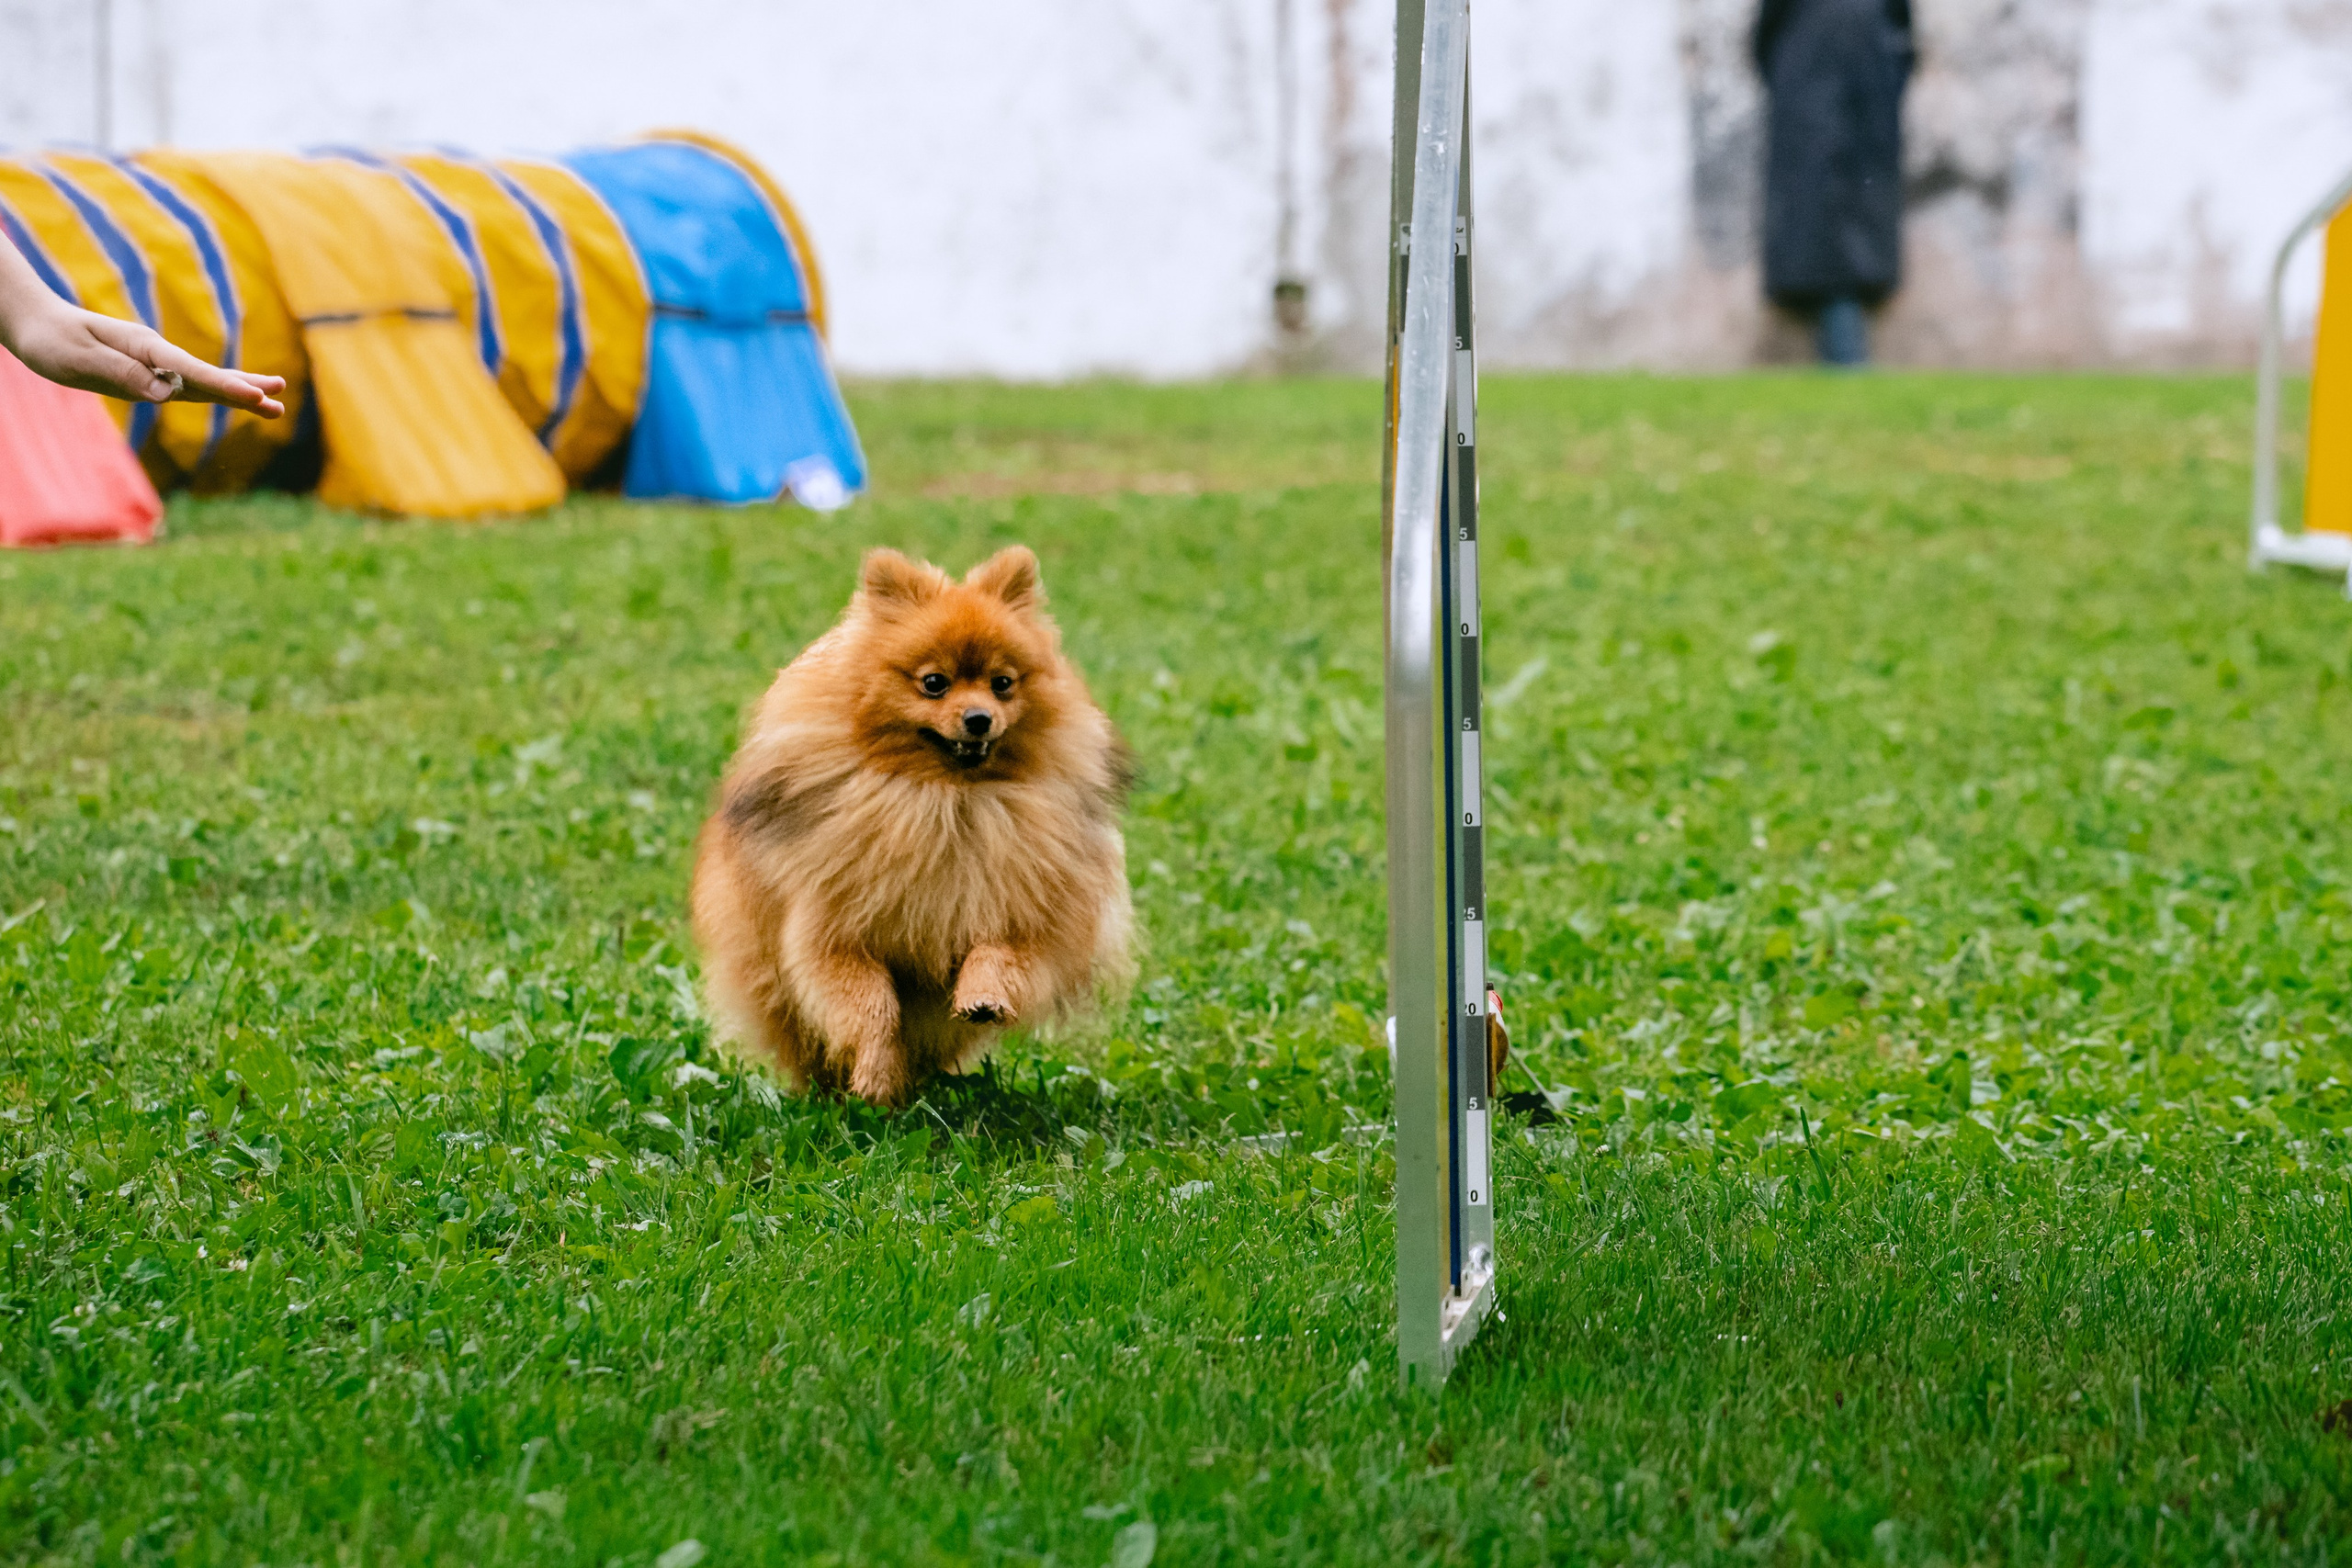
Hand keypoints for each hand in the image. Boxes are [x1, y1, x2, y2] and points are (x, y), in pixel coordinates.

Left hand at [4, 296, 284, 416]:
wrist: (33, 321)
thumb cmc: (51, 340)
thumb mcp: (79, 358)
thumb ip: (122, 374)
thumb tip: (166, 394)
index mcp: (143, 347)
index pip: (190, 371)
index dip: (224, 386)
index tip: (254, 397)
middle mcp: (154, 353)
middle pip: (207, 375)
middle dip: (244, 387)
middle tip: (280, 398)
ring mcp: (152, 363)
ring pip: (202, 381)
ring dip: (238, 392)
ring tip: (272, 403)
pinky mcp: (145, 373)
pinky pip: (186, 386)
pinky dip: (215, 393)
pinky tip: (234, 399)